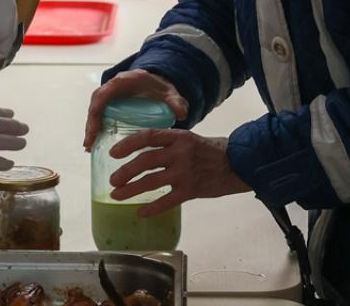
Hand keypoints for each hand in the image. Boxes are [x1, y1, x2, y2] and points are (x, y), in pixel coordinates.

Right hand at [83, 69, 188, 150]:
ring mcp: (110, 95)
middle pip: (95, 105)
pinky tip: (94, 145)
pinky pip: (99, 115)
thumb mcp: (170, 93)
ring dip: (91, 128)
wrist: (157, 83)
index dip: (96, 113)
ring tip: (90, 147)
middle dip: (91, 124)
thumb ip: (176, 102)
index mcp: (123, 81)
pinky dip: (95, 128)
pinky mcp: (110, 104)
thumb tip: (182, 114)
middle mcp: (113, 87)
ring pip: (95, 111)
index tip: (95, 130)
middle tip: (89, 144)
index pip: (103, 95)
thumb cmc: (160, 87)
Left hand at [107, 130, 248, 217]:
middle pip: (146, 161)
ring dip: (131, 189)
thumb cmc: (209, 151)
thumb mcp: (188, 139)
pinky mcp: (191, 190)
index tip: (113, 153)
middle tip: (112, 180)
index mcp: (177, 137)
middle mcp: (180, 153)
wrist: (236, 164)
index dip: (128, 144)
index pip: (148, 137)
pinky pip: (167, 201)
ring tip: (117, 195)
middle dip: (125, 171)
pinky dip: (152, 208)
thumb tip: (139, 149)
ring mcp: (185, 172)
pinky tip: (140, 212)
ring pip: (152, 181)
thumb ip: (167, 143)